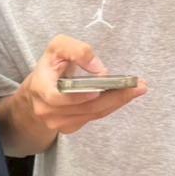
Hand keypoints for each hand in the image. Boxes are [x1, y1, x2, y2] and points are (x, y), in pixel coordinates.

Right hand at [22, 35, 147, 134]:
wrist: (37, 92)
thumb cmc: (49, 66)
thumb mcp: (57, 47)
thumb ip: (77, 51)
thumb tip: (100, 70)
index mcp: (40, 88)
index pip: (57, 97)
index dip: (77, 97)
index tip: (98, 91)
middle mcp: (46, 109)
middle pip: (84, 108)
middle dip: (112, 97)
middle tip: (136, 86)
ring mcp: (57, 122)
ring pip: (92, 114)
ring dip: (117, 102)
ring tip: (137, 89)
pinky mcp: (68, 127)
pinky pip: (93, 117)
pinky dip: (110, 106)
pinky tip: (124, 96)